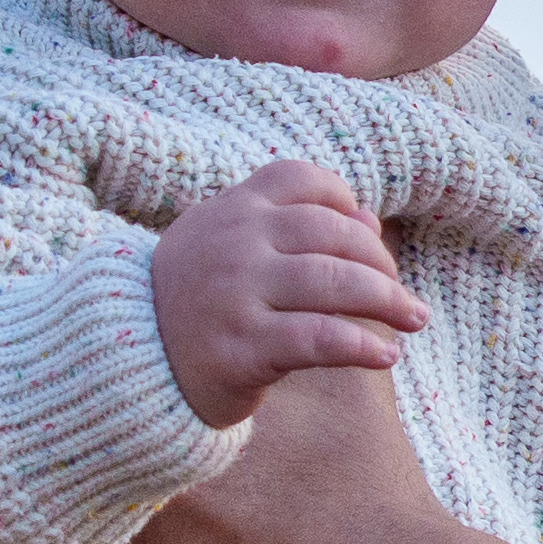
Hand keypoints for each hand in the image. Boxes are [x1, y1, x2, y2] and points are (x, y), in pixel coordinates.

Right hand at [152, 160, 423, 426]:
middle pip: (332, 234)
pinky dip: (362, 346)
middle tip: (403, 294)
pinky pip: (320, 339)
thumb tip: (369, 218)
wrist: (127, 363)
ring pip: (335, 284)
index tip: (367, 234)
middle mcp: (235, 243)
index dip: (343, 200)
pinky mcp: (241, 347)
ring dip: (388, 301)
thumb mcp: (226, 246)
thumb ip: (286, 225)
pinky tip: (384, 356)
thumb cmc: (192, 302)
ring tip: (415, 320)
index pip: (301, 180)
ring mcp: (236, 293)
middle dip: (380, 264)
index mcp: (231, 210)